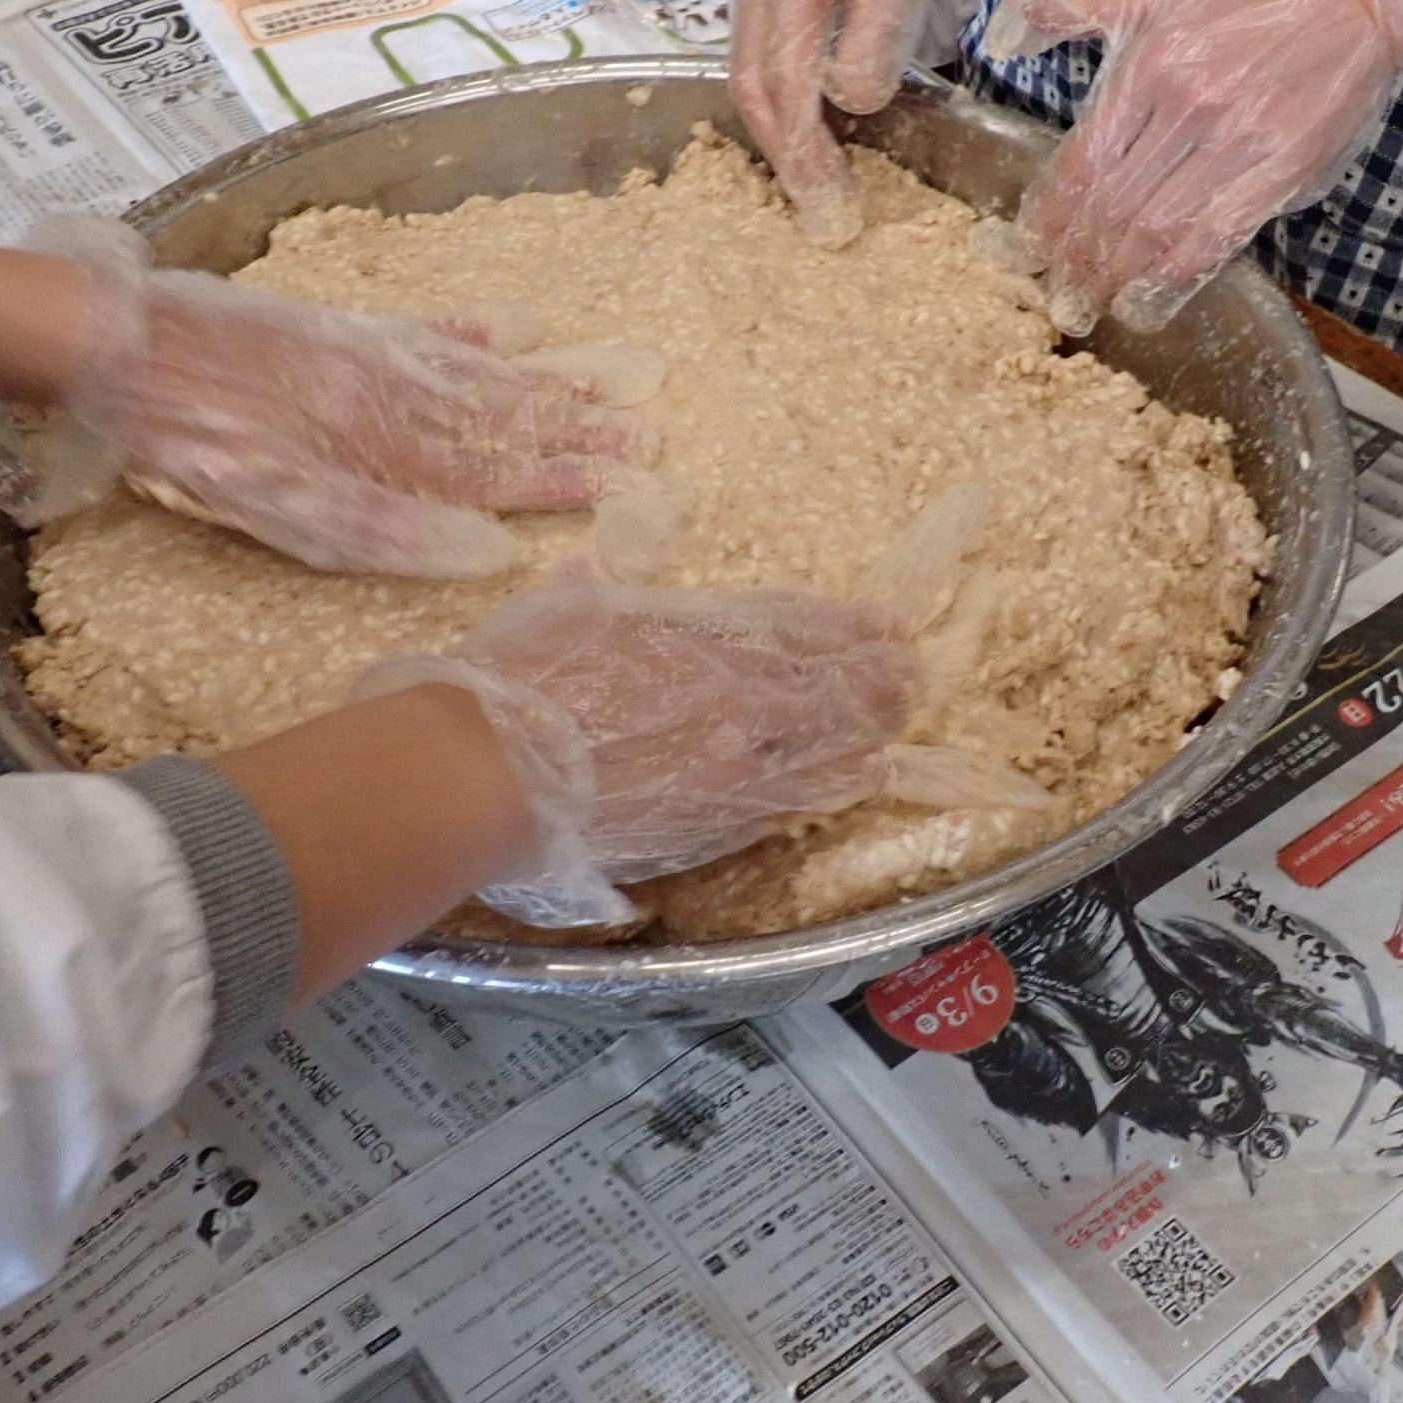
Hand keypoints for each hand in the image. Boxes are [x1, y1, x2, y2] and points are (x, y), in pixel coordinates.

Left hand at [0, 217, 654, 579]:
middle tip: (651, 423)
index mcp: (383, 446)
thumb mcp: (277, 504)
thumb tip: (487, 550)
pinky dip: (470, 331)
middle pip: (502, 414)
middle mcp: (390, 395)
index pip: (496, 469)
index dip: (565, 477)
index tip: (633, 478)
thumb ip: (381, 527)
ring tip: (611, 370)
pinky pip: (418, 331)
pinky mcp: (329, 331)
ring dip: (546, 376)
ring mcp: (364, 357)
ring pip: (476, 371)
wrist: (109, 342)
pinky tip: (512, 325)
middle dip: (578, 424)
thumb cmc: (187, 437)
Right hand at [358, 570, 921, 926]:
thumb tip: (590, 580)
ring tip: (901, 713)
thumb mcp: (556, 616)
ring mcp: (731, 763)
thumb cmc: (510, 685)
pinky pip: (795, 800)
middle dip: (870, 673)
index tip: (877, 621)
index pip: (784, 624)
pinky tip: (866, 775)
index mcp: (691, 633)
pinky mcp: (719, 823)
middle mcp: (728, 694)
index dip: (836, 623)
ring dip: (868, 725)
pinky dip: (837, 784)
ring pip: (822, 740)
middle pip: (820, 681)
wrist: (492, 779)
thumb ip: (590, 599)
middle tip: (910, 669)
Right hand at [730, 0, 948, 247]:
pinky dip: (774, 102)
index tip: (826, 197)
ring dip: (776, 136)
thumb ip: (877, 26)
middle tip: (821, 211)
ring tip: (814, 182)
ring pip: (745, 79)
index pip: (784, 81)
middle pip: (751, 91)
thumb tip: (854, 99)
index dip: (802, 148)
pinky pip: (752, 57)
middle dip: (782, 157)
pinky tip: (806, 128)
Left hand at [983, 0, 1402, 332]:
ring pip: (1157, 228)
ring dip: (1116, 275)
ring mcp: (1237, 142)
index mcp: (1151, 66)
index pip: (1083, 159)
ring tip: (1091, 305)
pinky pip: (1216, 236)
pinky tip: (1147, 301)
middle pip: (1113, 204)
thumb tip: (1002, 34)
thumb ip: (1073, 7)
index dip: (1051, 213)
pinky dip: (1176, 277)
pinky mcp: (1280, 170)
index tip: (1030, 246)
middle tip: (1056, 292)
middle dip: (1076, 257)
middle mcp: (1187, 107)